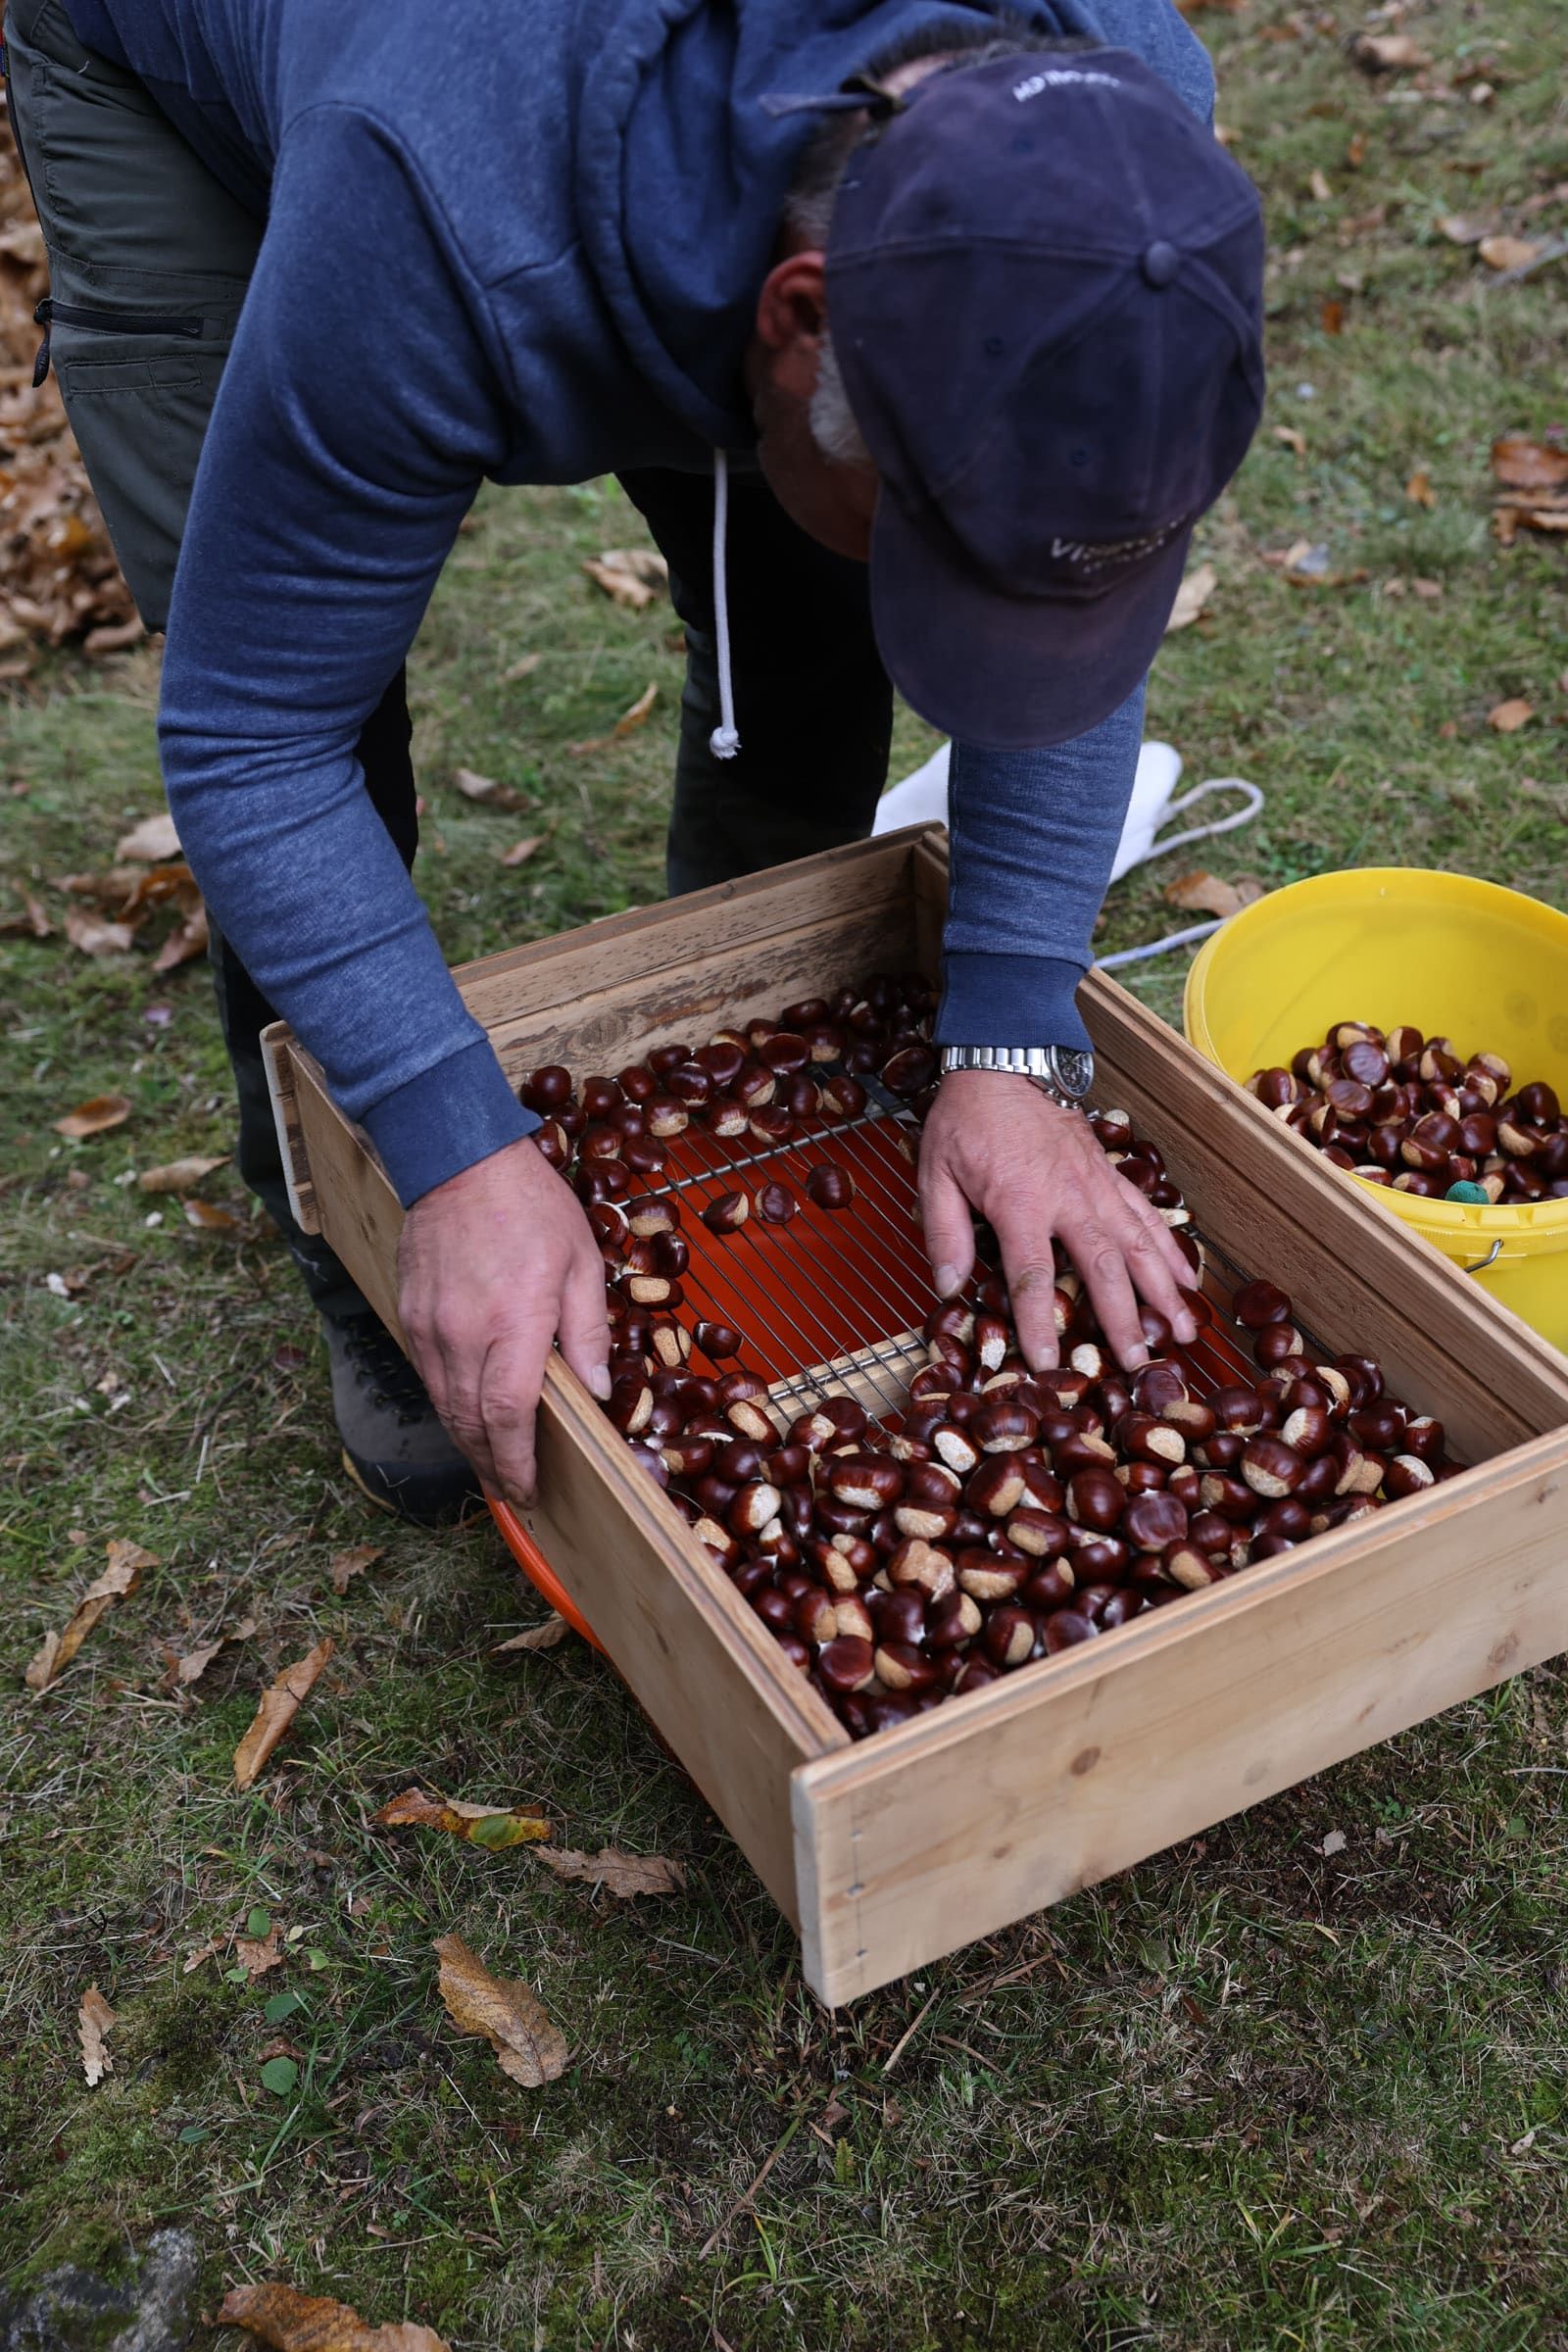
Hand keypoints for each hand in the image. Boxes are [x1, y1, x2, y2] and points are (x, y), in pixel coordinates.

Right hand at [397, 1134, 611, 1504]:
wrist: (459, 1159)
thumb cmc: (531, 1207)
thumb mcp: (582, 1262)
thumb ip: (588, 1332)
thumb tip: (597, 1392)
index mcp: (513, 1322)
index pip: (507, 1415)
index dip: (516, 1461)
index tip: (527, 1489)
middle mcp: (463, 1333)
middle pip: (470, 1423)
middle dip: (491, 1465)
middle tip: (511, 1493)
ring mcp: (429, 1326)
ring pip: (443, 1404)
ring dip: (467, 1442)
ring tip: (491, 1466)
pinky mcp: (409, 1314)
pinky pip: (427, 1375)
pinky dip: (447, 1405)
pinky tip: (466, 1416)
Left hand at [918, 1072, 1197, 1373]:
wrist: (1002, 1065)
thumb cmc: (964, 1122)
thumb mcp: (935, 1173)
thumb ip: (942, 1232)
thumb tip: (948, 1288)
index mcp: (1019, 1202)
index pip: (1032, 1275)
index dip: (1040, 1323)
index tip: (1048, 1363)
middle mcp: (1068, 1197)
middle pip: (1103, 1267)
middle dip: (1123, 1319)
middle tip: (1137, 1363)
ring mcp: (1096, 1185)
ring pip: (1139, 1244)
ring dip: (1163, 1291)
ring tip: (1183, 1332)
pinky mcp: (1109, 1175)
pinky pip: (1147, 1216)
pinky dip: (1170, 1249)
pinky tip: (1188, 1282)